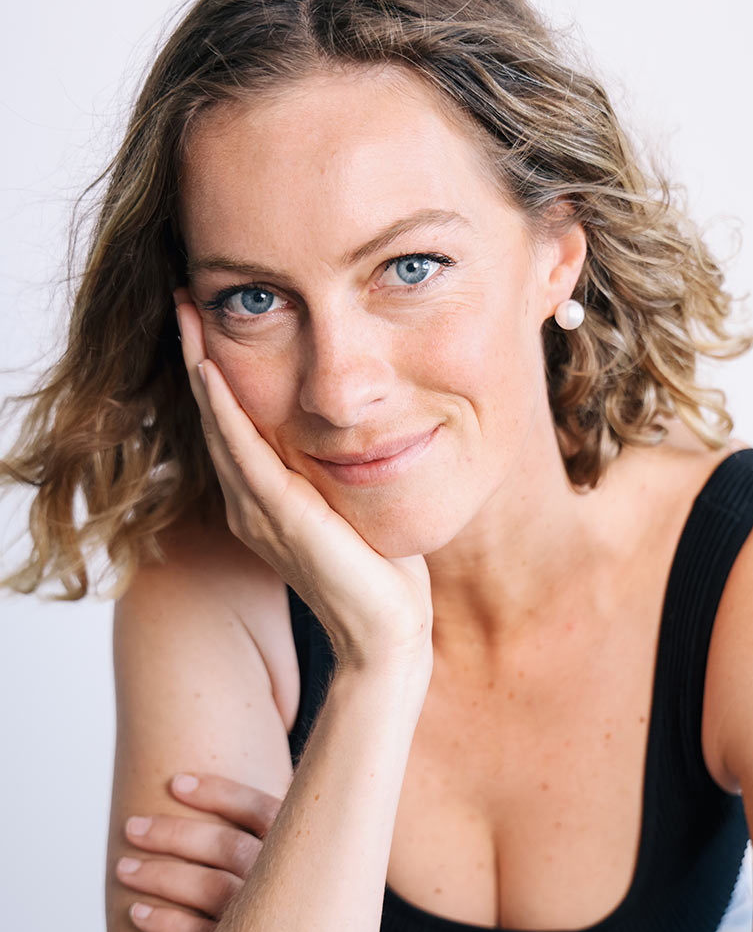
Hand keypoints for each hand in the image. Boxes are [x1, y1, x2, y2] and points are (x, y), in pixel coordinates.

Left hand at [116, 771, 404, 931]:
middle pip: (230, 845)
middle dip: (176, 830)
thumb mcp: (325, 899)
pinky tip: (139, 915)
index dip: (222, 792)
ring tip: (124, 869)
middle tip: (132, 826)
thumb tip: (232, 826)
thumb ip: (290, 861)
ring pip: (212, 887)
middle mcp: (307, 893)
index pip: (270, 811)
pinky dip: (166, 922)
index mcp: (325, 865)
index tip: (177, 782)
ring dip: (162, 874)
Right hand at [174, 291, 432, 676]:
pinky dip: (223, 409)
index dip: (218, 372)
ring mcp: (259, 512)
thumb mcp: (355, 507)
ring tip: (188, 313)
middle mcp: (251, 505)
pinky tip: (210, 369)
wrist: (386, 633)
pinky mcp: (279, 517)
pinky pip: (242, 452)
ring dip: (200, 366)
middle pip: (214, 416)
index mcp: (266, 502)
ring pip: (218, 425)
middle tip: (186, 298)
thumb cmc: (381, 575)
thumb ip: (339, 472)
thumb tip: (358, 430)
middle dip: (198, 354)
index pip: (234, 425)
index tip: (214, 319)